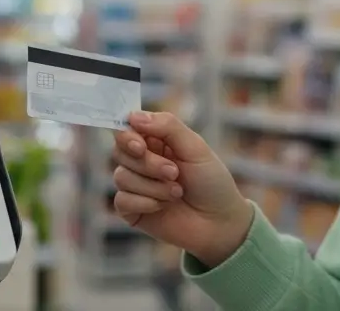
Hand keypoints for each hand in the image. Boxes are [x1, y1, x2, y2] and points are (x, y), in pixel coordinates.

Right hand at [111, 110, 252, 267]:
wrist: (219, 222)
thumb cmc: (212, 181)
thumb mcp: (196, 148)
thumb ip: (167, 127)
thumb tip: (134, 116)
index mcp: (156, 141)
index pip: (127, 129)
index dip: (127, 135)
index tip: (140, 145)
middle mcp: (142, 161)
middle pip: (120, 152)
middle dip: (148, 163)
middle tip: (174, 172)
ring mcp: (136, 185)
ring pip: (121, 177)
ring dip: (152, 186)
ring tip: (177, 192)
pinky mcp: (132, 209)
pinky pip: (121, 200)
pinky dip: (144, 202)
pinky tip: (163, 206)